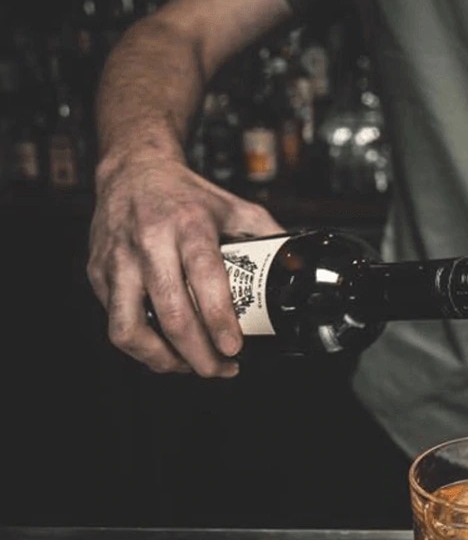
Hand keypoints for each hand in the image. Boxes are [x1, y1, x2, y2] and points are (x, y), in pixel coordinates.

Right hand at [87, 152, 283, 376]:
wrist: (132, 169)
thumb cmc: (187, 194)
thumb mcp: (232, 205)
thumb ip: (267, 233)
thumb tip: (298, 264)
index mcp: (189, 224)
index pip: (204, 278)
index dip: (219, 320)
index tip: (234, 348)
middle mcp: (150, 242)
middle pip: (171, 314)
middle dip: (199, 354)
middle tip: (221, 369)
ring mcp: (118, 260)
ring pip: (129, 327)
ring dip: (162, 359)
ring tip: (188, 367)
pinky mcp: (98, 273)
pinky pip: (115, 322)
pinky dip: (142, 346)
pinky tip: (165, 350)